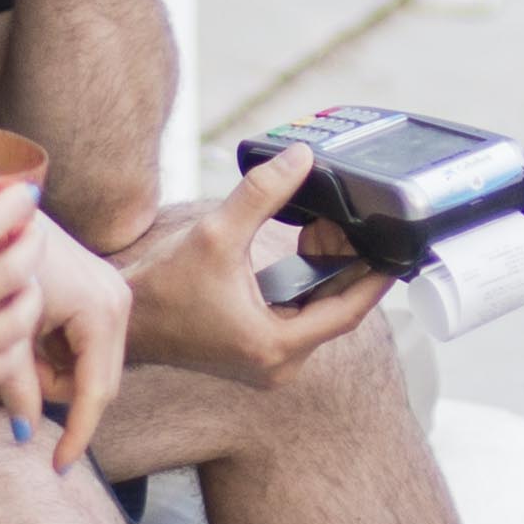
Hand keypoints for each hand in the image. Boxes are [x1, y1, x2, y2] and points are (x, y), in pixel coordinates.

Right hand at [0, 188, 46, 450]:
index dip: (10, 207)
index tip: (26, 195)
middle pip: (11, 271)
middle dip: (34, 245)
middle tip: (35, 232)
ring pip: (19, 320)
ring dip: (34, 295)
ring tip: (32, 280)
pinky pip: (6, 363)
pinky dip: (20, 342)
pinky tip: (15, 328)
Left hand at [27, 216, 131, 473]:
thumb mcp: (3, 327)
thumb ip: (13, 381)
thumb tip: (20, 433)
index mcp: (101, 311)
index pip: (95, 393)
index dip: (76, 434)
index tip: (59, 467)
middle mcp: (118, 303)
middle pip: (98, 383)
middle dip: (59, 395)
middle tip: (18, 380)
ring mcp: (114, 296)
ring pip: (92, 366)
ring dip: (58, 373)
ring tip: (20, 348)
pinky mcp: (103, 292)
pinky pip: (87, 345)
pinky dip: (60, 353)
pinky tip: (33, 334)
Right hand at [115, 146, 388, 386]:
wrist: (127, 323)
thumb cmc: (162, 290)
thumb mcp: (216, 233)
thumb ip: (262, 192)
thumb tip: (300, 158)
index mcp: (275, 345)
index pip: (348, 311)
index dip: (375, 278)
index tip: (396, 252)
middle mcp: (279, 364)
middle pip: (335, 310)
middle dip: (345, 265)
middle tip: (344, 224)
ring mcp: (270, 363)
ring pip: (318, 312)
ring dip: (324, 272)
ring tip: (320, 229)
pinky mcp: (260, 354)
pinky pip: (299, 316)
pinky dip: (305, 284)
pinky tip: (301, 250)